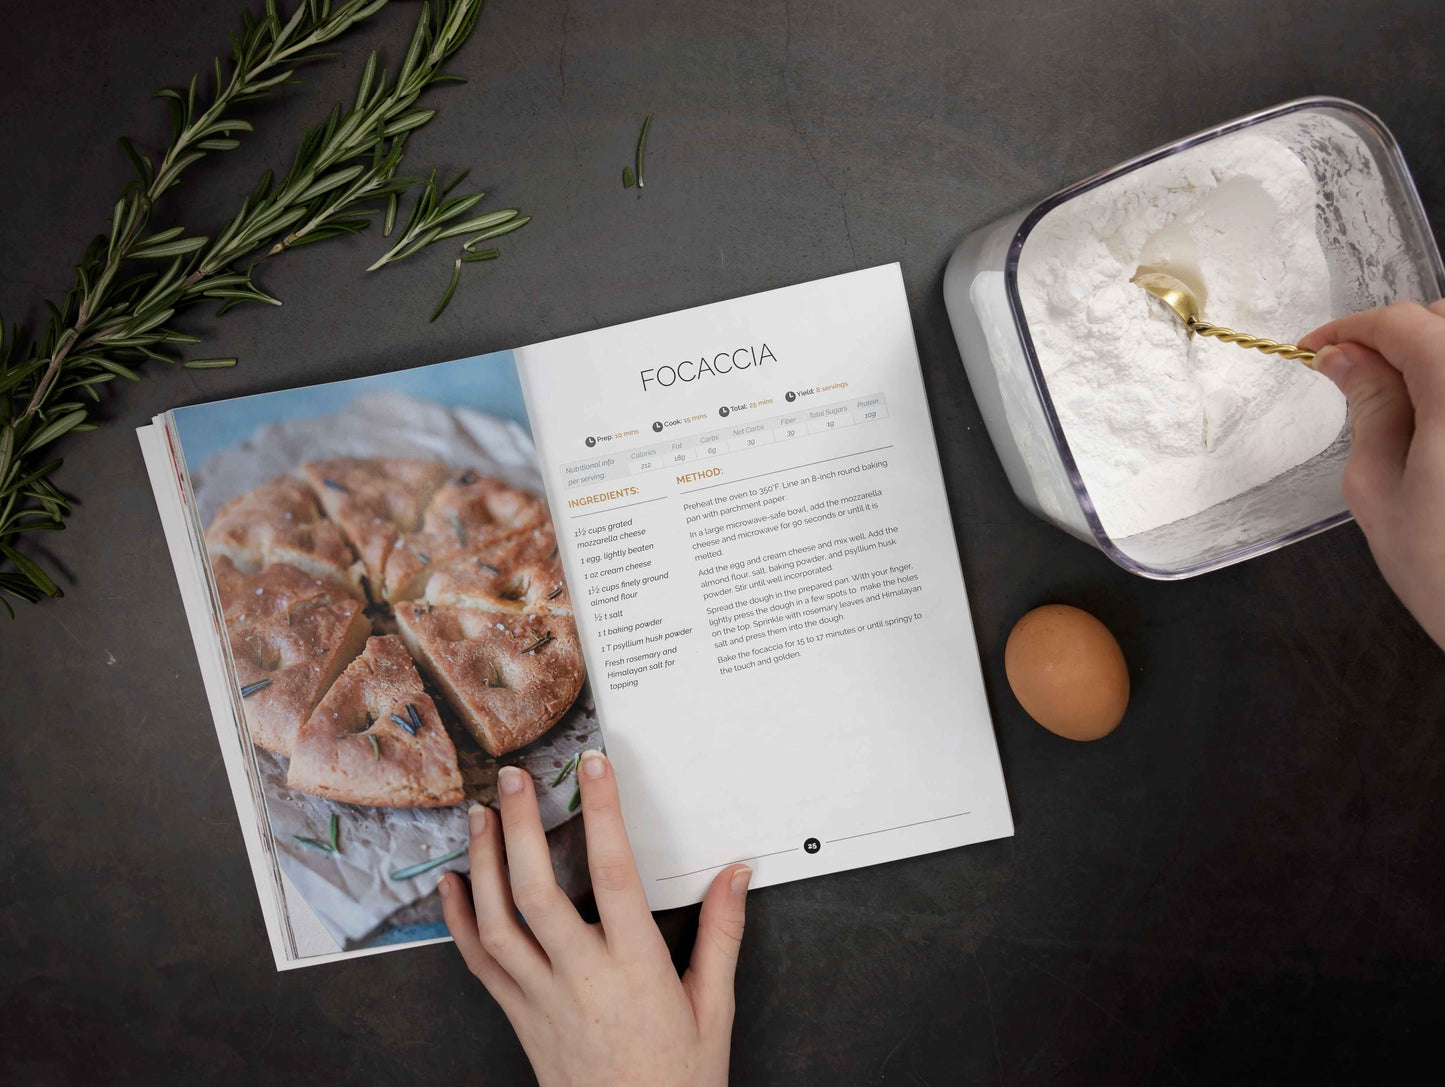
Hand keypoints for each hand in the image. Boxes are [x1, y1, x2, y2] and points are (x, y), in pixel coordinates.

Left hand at [438, 751, 750, 1086]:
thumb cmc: (679, 1082)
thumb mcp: (715, 1009)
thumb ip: (722, 935)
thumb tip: (736, 875)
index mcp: (636, 969)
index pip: (615, 875)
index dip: (603, 813)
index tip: (595, 768)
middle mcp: (581, 979)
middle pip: (538, 891)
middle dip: (520, 827)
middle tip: (514, 778)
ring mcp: (542, 1000)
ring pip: (499, 922)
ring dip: (483, 862)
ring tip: (480, 814)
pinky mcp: (519, 1019)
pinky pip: (479, 963)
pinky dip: (459, 920)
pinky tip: (452, 883)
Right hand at [1300, 300, 1444, 649]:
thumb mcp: (1381, 488)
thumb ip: (1368, 409)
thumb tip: (1344, 359)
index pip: (1402, 324)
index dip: (1350, 328)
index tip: (1317, 352)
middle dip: (1398, 336)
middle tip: (1357, 378)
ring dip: (1435, 358)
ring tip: (1404, 405)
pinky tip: (1439, 428)